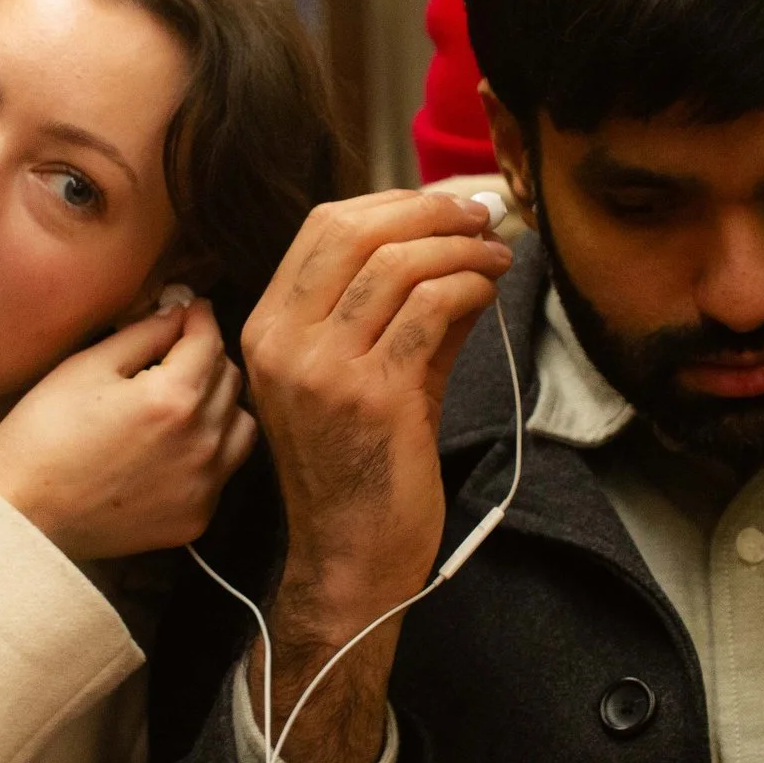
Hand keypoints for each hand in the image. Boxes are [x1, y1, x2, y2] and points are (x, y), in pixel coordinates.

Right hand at [0, 299, 255, 561]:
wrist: (21, 516)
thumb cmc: (41, 436)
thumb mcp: (86, 367)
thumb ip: (143, 334)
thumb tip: (179, 315)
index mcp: (173, 397)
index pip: (210, 341)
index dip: (199, 317)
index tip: (191, 310)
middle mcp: (201, 443)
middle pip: (230, 380)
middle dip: (207, 358)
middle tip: (176, 354)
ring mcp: (203, 486)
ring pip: (241, 426)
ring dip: (219, 406)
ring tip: (181, 403)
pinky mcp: (196, 518)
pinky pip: (222, 472)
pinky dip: (207, 452)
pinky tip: (170, 448)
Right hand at [238, 190, 513, 762]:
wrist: (349, 560)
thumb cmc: (360, 473)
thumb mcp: (366, 377)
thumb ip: (401, 311)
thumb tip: (460, 246)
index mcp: (267, 329)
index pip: (322, 228)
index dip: (391, 201)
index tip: (442, 205)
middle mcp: (282, 342)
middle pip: (354, 230)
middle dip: (428, 211)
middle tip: (480, 216)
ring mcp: (322, 370)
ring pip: (396, 265)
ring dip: (460, 248)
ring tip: (497, 256)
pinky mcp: (373, 397)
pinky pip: (428, 310)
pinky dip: (468, 287)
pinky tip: (489, 291)